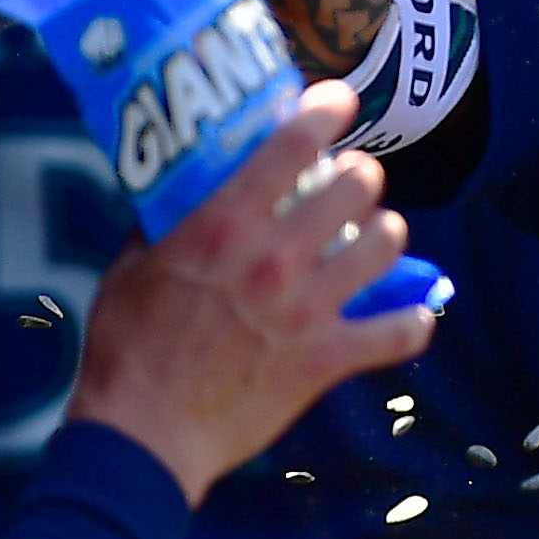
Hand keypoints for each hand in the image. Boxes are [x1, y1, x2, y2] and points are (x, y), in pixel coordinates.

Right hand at [66, 87, 432, 502]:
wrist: (142, 435)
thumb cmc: (126, 348)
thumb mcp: (130, 266)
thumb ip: (160, 221)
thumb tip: (175, 188)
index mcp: (224, 223)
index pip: (295, 142)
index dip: (329, 110)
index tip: (339, 102)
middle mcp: (275, 256)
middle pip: (357, 185)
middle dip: (359, 178)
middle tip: (349, 186)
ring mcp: (307, 309)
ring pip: (387, 244)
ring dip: (384, 235)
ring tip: (374, 238)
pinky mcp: (326, 360)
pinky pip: (399, 332)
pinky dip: (411, 322)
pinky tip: (409, 314)